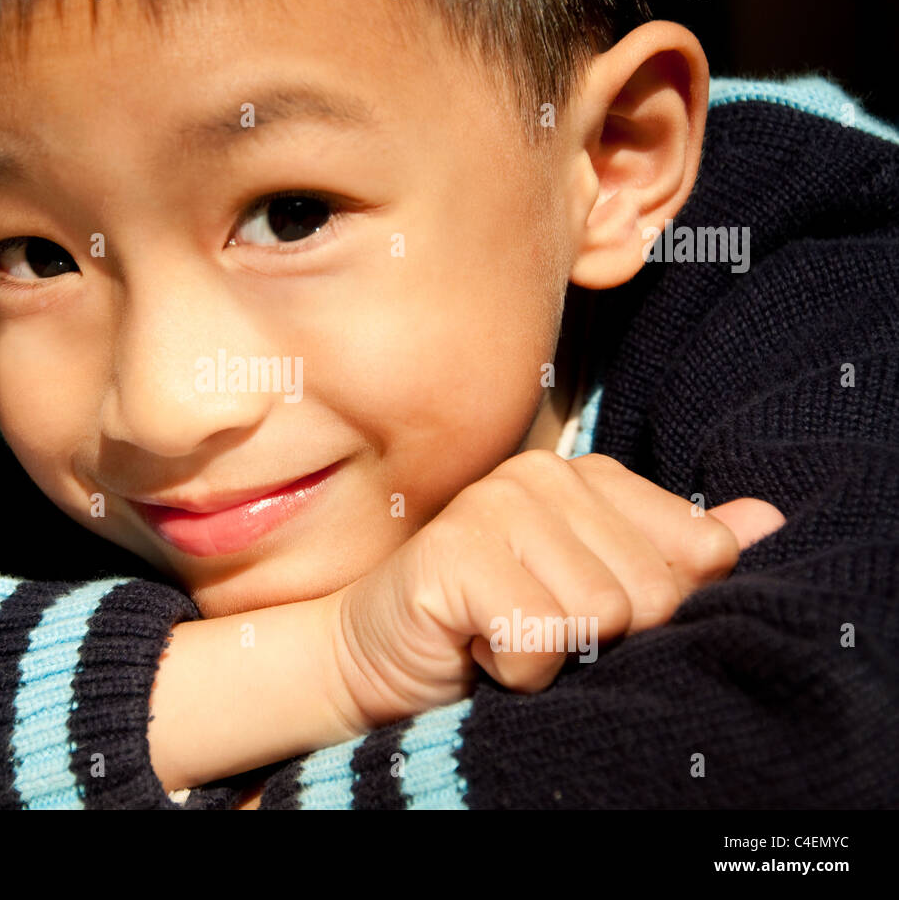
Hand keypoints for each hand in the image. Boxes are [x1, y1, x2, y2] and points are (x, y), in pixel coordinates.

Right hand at [323, 450, 784, 733]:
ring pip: (601, 615)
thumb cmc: (493, 627)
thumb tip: (769, 520)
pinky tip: (476, 647)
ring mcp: (496, 505)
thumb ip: (678, 555)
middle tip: (538, 629)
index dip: (656, 611)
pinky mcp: (455, 552)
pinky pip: (542, 638)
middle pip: (654, 591)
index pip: (700, 551)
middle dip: (604, 641)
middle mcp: (545, 475)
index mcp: (590, 476)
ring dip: (555, 658)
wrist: (378, 657)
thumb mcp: (598, 594)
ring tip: (503, 636)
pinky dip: (515, 671)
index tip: (586, 615)